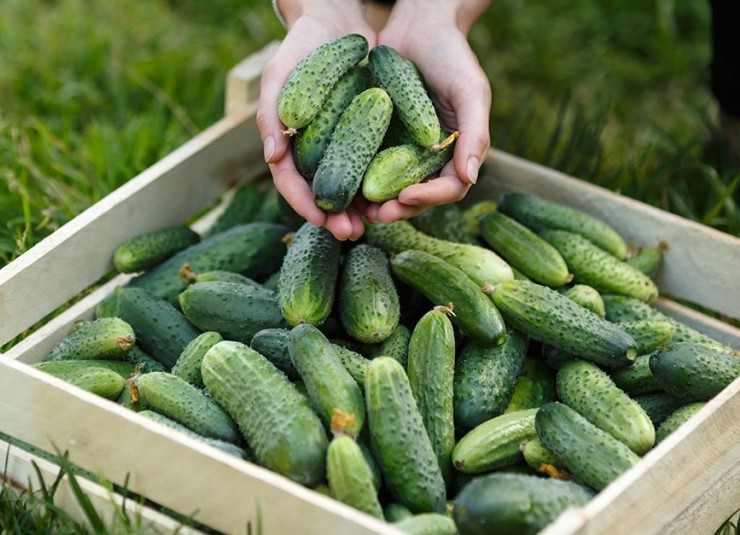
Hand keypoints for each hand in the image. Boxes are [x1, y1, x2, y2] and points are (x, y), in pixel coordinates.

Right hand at [257, 0, 375, 239]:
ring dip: (359, 208)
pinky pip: (371, 164)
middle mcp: (313, 150)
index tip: (320, 220)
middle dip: (335, 216)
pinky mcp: (366, 134)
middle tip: (351, 233)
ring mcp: (340, 144)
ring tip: (373, 225)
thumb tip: (273, 158)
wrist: (337, 21)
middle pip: (321, 191)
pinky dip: (379, 182)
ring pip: (349, 185)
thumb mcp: (279, 75)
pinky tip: (393, 197)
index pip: (290, 181)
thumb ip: (271, 114)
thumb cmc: (301, 47)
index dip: (303, 203)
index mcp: (287, 143)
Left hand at [366, 0, 492, 223]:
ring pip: (391, 187)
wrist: (417, 27)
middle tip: (378, 215)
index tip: (407, 196)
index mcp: (456, 152)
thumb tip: (471, 178)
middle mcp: (430, 158)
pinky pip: (368, 164)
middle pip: (418, 195)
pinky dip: (357, 178)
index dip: (430, 197)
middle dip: (399, 208)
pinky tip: (342, 185)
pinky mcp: (377, 139)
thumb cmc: (451, 55)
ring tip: (359, 211)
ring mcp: (402, 150)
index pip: (449, 187)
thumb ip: (475, 134)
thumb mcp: (470, 91)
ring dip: (376, 203)